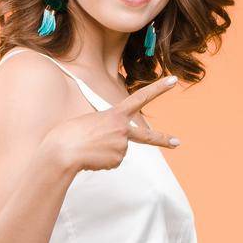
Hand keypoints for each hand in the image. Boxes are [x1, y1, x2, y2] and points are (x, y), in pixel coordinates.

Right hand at [44, 75, 180, 173]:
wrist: (63, 151)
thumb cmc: (70, 133)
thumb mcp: (91, 121)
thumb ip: (108, 128)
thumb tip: (119, 148)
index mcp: (115, 113)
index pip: (141, 97)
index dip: (158, 88)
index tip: (173, 80)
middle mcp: (123, 129)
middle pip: (146, 137)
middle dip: (163, 139)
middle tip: (178, 143)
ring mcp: (122, 146)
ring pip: (118, 151)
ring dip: (105, 152)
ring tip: (90, 148)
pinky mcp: (117, 161)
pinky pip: (112, 162)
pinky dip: (102, 161)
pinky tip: (92, 157)